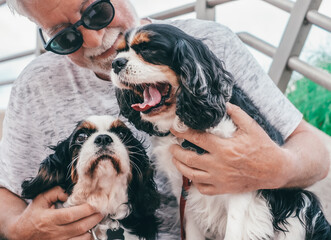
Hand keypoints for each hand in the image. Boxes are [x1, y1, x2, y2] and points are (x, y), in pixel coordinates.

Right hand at [7, 186, 102, 239]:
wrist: (20, 234)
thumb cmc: (33, 215)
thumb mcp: (40, 199)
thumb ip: (55, 192)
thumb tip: (68, 193)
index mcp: (48, 219)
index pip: (71, 215)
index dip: (86, 210)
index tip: (95, 204)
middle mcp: (54, 233)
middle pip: (80, 227)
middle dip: (94, 218)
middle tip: (102, 211)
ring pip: (81, 238)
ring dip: (92, 229)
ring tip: (97, 220)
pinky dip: (86, 238)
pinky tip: (89, 230)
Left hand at [170, 103, 290, 194]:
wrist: (275, 170)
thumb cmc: (263, 147)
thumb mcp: (251, 126)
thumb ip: (235, 113)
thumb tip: (222, 104)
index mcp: (223, 148)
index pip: (196, 138)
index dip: (182, 132)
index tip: (174, 128)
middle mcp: (218, 165)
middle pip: (188, 159)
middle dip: (176, 151)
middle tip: (172, 145)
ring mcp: (220, 179)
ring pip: (192, 175)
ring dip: (180, 166)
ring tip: (176, 159)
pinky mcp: (224, 189)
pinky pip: (203, 189)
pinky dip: (194, 183)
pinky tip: (192, 175)